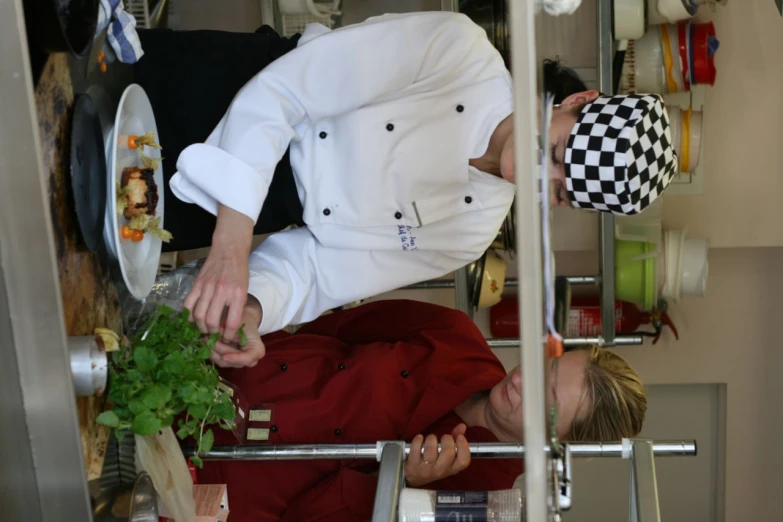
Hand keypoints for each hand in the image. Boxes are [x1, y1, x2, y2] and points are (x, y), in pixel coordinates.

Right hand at [184, 206, 253, 340]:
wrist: (229, 249)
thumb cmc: (240, 271)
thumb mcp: (244, 290)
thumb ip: (237, 307)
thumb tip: (229, 327)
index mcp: (237, 294)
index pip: (231, 322)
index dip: (228, 335)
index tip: (227, 337)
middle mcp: (222, 291)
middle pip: (211, 321)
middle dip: (212, 333)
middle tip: (214, 335)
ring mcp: (207, 287)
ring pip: (198, 315)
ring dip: (200, 326)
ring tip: (204, 329)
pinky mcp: (197, 283)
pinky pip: (188, 304)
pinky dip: (189, 315)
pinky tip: (193, 319)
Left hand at [210, 296, 265, 367]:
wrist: (242, 321)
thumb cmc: (244, 319)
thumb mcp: (239, 322)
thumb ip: (230, 329)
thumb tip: (216, 334)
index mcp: (257, 350)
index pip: (248, 358)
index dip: (236, 358)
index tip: (224, 356)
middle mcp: (249, 360)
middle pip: (232, 361)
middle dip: (219, 350)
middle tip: (208, 339)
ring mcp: (237, 362)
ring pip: (222, 362)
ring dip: (212, 351)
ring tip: (205, 338)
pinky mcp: (227, 361)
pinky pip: (217, 360)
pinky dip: (210, 351)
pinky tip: (205, 342)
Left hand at [405, 424, 470, 486]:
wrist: (414, 476)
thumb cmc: (434, 463)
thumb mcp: (446, 455)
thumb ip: (455, 439)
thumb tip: (462, 426)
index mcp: (452, 468)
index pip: (463, 461)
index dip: (463, 447)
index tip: (460, 437)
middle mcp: (440, 470)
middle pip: (448, 453)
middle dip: (447, 439)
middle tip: (443, 438)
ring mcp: (426, 469)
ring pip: (431, 451)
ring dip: (431, 439)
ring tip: (430, 439)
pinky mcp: (413, 465)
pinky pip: (416, 449)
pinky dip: (418, 440)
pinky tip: (419, 439)